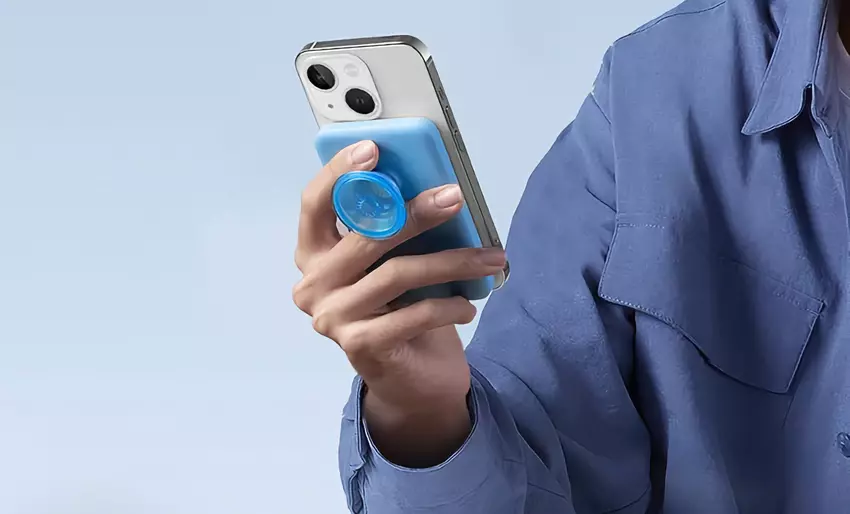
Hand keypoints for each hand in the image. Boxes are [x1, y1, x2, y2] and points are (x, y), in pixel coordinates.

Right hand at [293, 140, 505, 465]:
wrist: (412, 381)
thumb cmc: (403, 310)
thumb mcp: (395, 264)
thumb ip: (394, 231)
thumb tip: (431, 185)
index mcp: (314, 254)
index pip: (314, 205)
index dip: (339, 174)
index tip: (374, 149)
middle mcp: (313, 285)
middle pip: (364, 237)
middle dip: (415, 214)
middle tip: (455, 197)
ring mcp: (332, 318)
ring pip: (397, 274)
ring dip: (452, 262)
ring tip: (491, 257)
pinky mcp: (359, 347)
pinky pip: (413, 315)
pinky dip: (448, 306)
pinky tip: (469, 305)